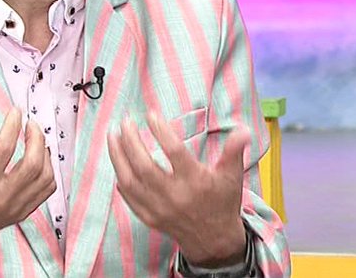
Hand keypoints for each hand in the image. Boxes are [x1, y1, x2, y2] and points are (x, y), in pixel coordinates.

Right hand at [0, 109, 56, 255]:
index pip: (5, 149)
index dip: (13, 126)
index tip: (15, 112)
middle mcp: (0, 198)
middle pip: (32, 164)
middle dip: (36, 138)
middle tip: (31, 124)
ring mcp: (13, 208)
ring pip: (44, 178)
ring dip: (45, 154)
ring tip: (37, 138)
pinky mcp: (20, 213)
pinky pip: (45, 192)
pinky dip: (48, 172)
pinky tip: (41, 159)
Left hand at [108, 112, 249, 267]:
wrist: (214, 240)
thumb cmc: (222, 203)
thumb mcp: (232, 176)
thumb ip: (234, 151)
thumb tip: (243, 129)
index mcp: (195, 181)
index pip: (174, 151)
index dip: (161, 131)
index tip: (150, 115)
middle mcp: (174, 195)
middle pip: (144, 165)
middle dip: (130, 141)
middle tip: (125, 122)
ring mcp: (159, 208)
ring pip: (130, 180)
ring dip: (118, 156)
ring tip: (112, 135)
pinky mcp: (149, 217)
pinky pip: (128, 196)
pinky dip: (120, 178)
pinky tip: (117, 162)